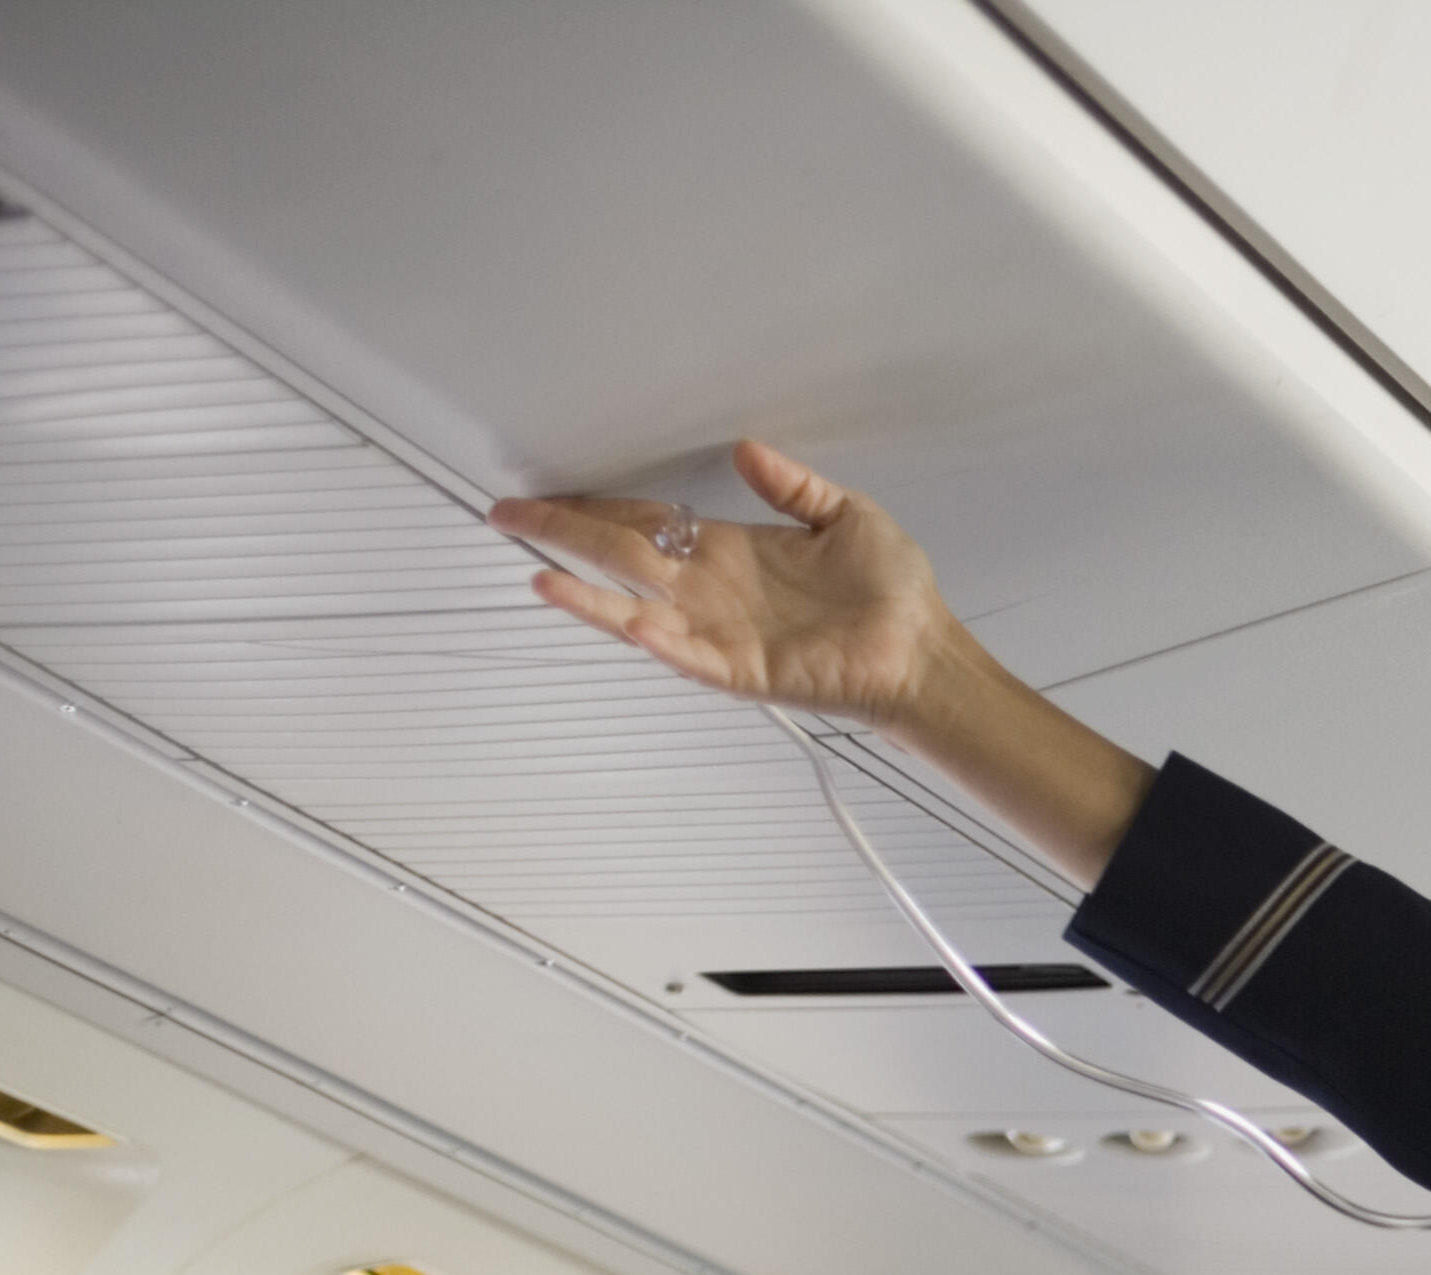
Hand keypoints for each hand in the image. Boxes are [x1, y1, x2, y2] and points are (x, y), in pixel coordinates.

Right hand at [497, 437, 946, 724]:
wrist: (924, 652)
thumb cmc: (892, 594)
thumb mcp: (843, 517)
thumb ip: (792, 486)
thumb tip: (748, 450)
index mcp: (729, 552)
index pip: (646, 522)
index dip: (598, 506)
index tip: (548, 492)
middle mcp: (712, 591)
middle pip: (621, 555)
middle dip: (564, 532)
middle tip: (507, 513)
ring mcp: (719, 631)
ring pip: (634, 605)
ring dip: (585, 591)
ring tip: (535, 568)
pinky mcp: (739, 667)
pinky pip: (682, 651)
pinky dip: (646, 633)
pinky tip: (612, 614)